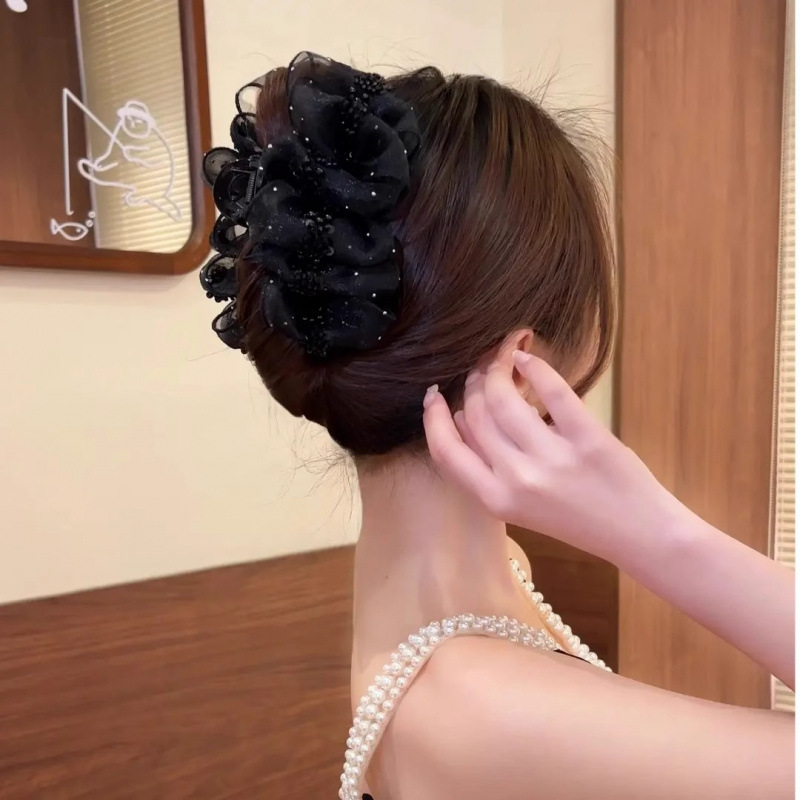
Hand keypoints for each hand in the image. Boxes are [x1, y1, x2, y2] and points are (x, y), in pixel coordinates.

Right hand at [423, 351, 681, 564]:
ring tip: (502, 360)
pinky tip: (528, 358)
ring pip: (504, 397)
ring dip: (498, 369)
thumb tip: (464, 416)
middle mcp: (518, 480)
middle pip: (475, 415)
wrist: (638, 534)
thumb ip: (490, 468)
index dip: (433, 417)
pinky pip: (552, 390)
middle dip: (472, 385)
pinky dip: (535, 366)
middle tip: (481, 370)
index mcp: (496, 500)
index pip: (446, 451)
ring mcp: (552, 459)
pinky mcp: (587, 438)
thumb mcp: (519, 507)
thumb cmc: (577, 520)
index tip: (433, 394)